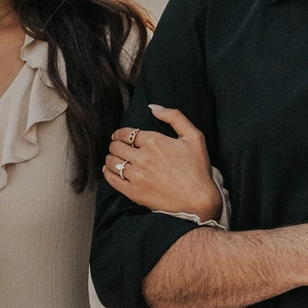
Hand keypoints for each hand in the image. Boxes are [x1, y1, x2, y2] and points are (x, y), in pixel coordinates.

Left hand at [103, 107, 222, 222]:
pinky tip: (109, 170)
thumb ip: (174, 117)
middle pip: (116, 146)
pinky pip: (112, 180)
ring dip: (110, 157)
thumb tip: (153, 107)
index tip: (119, 136)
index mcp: (154, 141)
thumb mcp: (194, 136)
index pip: (127, 133)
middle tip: (116, 146)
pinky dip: (107, 173)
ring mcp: (137, 176)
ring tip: (113, 158)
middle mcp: (142, 157)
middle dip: (114, 144)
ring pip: (112, 162)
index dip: (120, 133)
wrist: (199, 200)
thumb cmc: (198, 168)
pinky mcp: (134, 193)